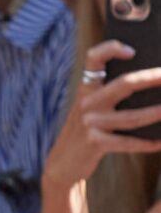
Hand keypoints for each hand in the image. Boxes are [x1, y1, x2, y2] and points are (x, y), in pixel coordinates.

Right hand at [43, 40, 157, 189]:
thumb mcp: (91, 110)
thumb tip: (150, 89)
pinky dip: (145, 143)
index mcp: (87, 89)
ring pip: (131, 117)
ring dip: (156, 113)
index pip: (93, 58)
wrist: (62, 163)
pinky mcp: (94, 144)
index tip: (132, 50)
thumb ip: (112, 97)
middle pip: (123, 84)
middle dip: (150, 79)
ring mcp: (90, 123)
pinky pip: (126, 143)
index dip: (111, 49)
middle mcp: (87, 103)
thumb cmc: (86, 133)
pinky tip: (160, 142)